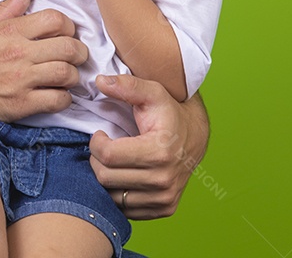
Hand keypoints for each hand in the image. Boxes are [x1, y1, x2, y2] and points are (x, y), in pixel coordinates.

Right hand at [0, 0, 88, 128]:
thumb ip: (6, 9)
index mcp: (9, 31)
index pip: (55, 20)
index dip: (68, 25)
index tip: (66, 32)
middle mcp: (18, 54)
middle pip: (69, 47)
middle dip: (79, 51)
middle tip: (76, 55)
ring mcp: (20, 81)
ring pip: (67, 74)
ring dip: (72, 75)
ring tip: (67, 76)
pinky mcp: (20, 105)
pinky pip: (57, 100)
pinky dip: (63, 98)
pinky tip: (56, 95)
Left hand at [88, 74, 208, 219]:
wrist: (195, 137)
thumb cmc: (170, 113)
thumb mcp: (152, 93)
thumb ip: (127, 86)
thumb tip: (100, 81)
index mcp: (160, 152)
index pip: (108, 156)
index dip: (96, 143)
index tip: (100, 134)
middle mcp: (164, 180)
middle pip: (106, 177)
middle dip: (97, 159)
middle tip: (103, 147)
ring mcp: (165, 198)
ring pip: (112, 197)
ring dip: (106, 177)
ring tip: (113, 160)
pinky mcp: (164, 209)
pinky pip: (125, 209)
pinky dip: (118, 193)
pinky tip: (123, 175)